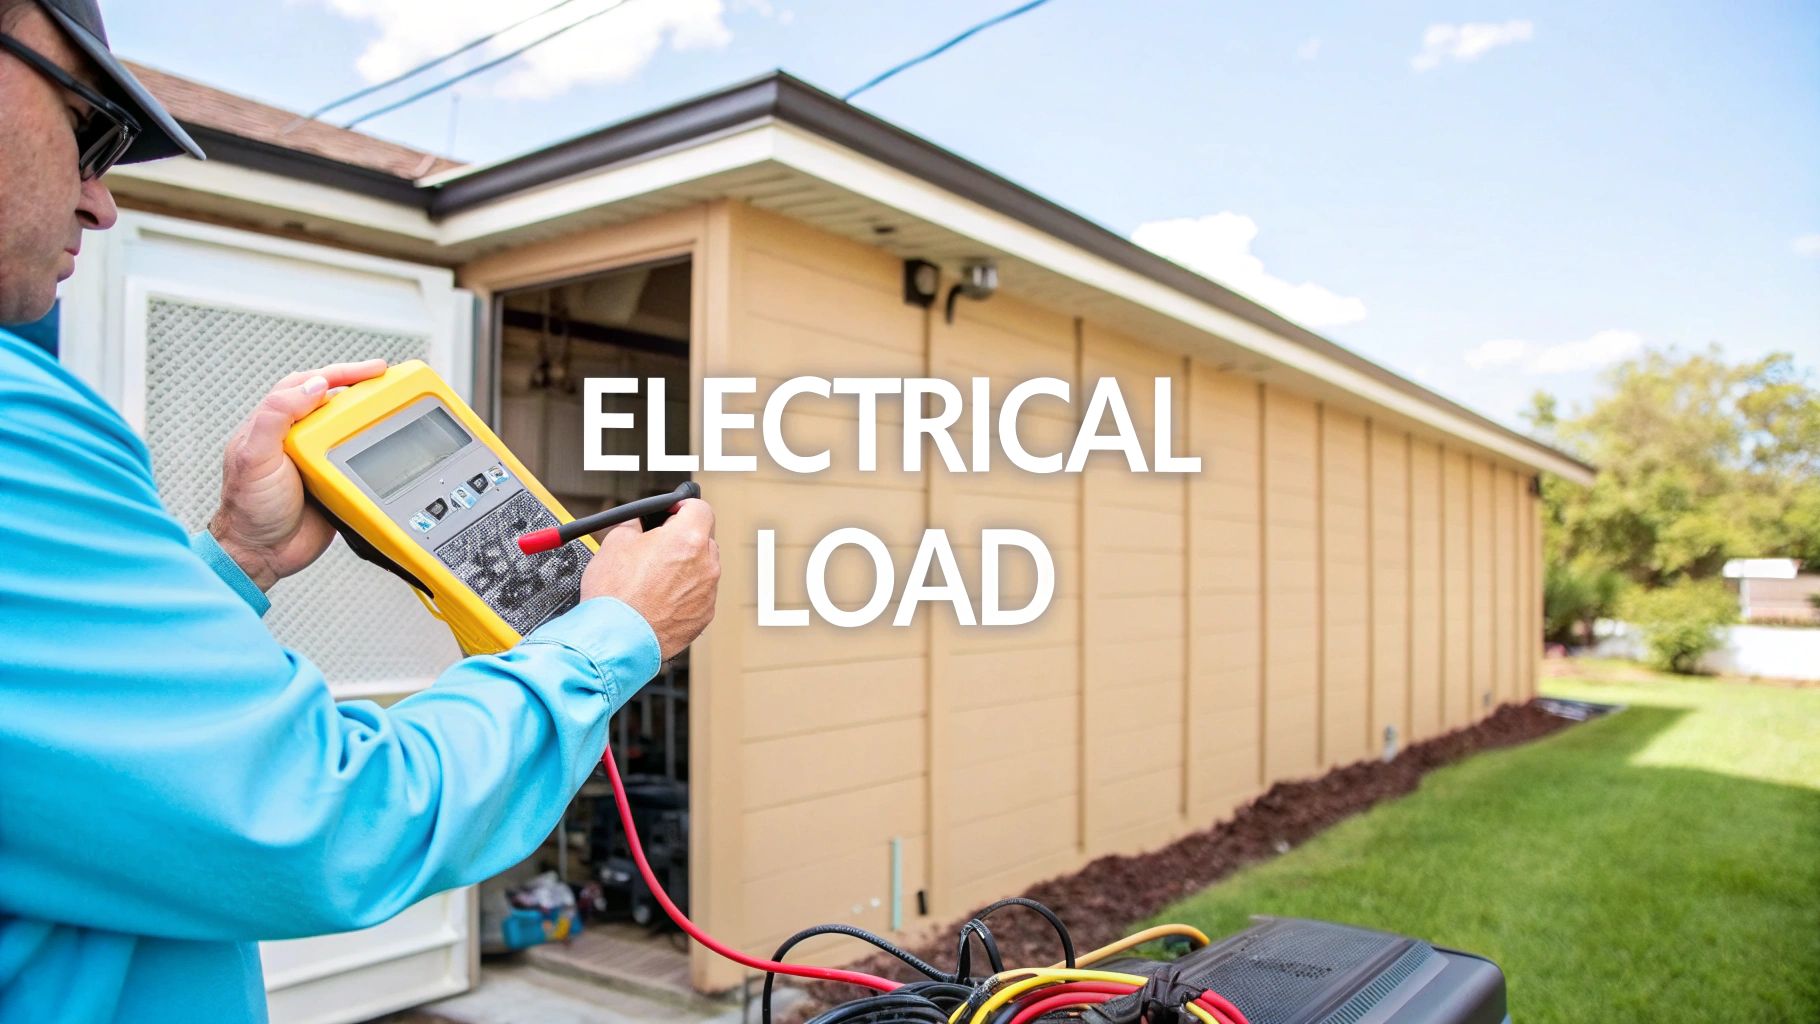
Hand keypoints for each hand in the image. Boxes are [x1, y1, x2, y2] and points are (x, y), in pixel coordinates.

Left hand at [209, 360, 388, 590]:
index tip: (371, 371)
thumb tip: (313, 385)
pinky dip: (374, 454)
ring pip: (350, 430)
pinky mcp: (334, 483)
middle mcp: (297, 438)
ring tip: (395, 413)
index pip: (310, 383)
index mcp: (275, 424)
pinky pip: (358, 462)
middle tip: (393, 385)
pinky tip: (387, 451)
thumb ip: (277, 415)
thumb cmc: (248, 509)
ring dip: (372, 420)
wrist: (262, 555)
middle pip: (336, 402)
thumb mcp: (254, 456)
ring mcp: (317, 460)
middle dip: (364, 389)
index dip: (341, 373)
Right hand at [581, 498, 719, 659]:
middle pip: (702, 538)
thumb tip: (641, 521)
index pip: (700, 507)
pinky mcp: (704, 616)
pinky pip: (698, 594)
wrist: (615, 640)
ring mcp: (708, 592)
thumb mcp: (615, 542)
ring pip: (701, 568)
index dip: (682, 507)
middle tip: (655, 549)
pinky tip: (658, 600)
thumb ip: (636, 524)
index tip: (670, 514)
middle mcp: (706, 564)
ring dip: (683, 568)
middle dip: (682, 539)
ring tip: (652, 580)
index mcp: (688, 539)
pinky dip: (683, 594)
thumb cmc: (615, 595)